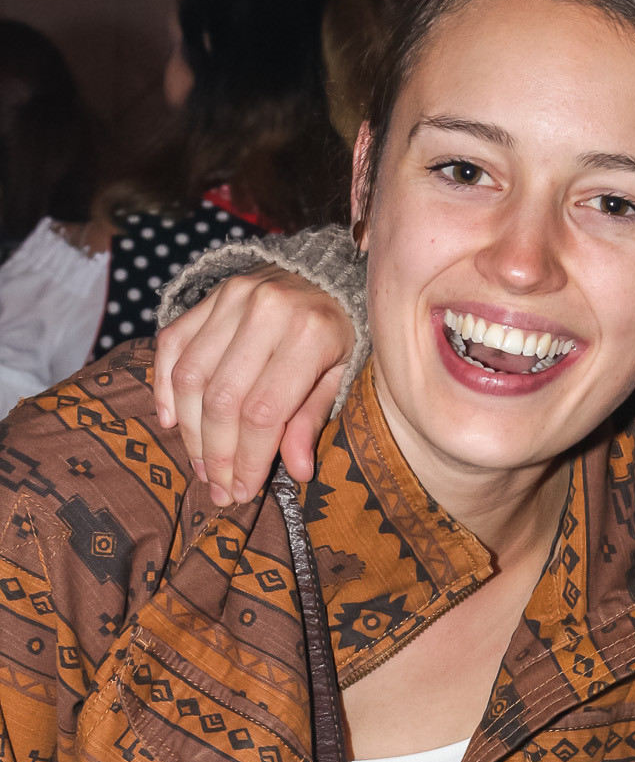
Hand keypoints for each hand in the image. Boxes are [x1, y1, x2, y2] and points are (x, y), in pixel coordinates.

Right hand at [153, 268, 356, 505]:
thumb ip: (313, 419)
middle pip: (222, 399)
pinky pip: (172, 343)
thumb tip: (298, 472)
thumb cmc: (343, 332)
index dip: (247, 459)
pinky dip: (164, 385)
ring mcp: (233, 298)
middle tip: (218, 487)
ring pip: (191, 376)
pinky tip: (170, 420)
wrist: (332, 271)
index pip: (263, 412)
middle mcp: (267, 312)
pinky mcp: (211, 294)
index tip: (242, 490)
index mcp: (311, 334)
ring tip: (201, 464)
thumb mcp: (343, 375)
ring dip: (189, 430)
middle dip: (216, 454)